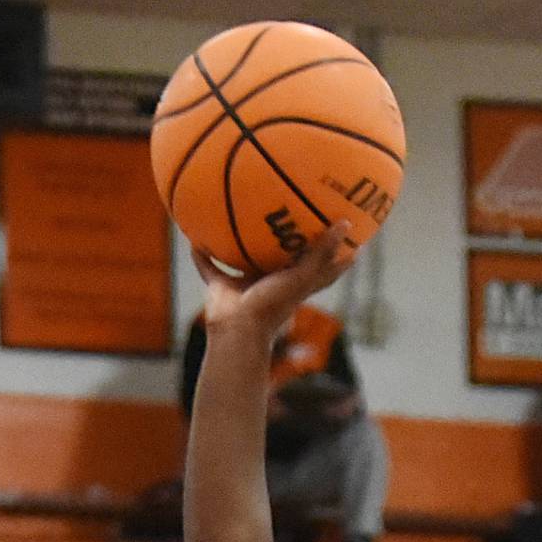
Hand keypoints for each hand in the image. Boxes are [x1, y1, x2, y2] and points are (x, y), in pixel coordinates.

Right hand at [193, 223, 355, 342]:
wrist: (239, 331)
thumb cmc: (273, 306)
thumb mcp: (302, 277)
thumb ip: (322, 252)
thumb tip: (347, 223)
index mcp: (294, 284)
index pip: (321, 266)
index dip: (334, 250)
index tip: (346, 228)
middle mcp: (272, 283)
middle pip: (282, 259)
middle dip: (287, 239)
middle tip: (293, 210)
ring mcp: (246, 286)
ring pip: (244, 260)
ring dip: (241, 244)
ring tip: (240, 214)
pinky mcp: (222, 288)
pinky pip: (210, 268)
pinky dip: (202, 256)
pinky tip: (194, 235)